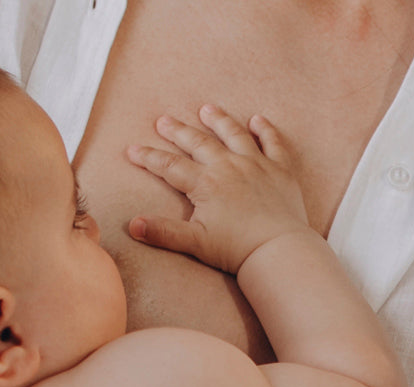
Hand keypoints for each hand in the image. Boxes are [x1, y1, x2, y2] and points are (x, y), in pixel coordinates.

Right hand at [125, 104, 309, 272]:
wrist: (277, 250)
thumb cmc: (236, 249)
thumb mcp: (195, 242)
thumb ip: (163, 232)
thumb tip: (133, 225)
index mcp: (205, 184)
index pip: (170, 165)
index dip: (149, 157)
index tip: (133, 150)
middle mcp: (228, 167)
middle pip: (198, 143)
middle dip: (178, 131)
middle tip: (163, 121)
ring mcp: (256, 165)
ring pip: (233, 134)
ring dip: (219, 120)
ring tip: (207, 109)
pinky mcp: (280, 170)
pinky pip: (272, 143)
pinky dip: (265, 130)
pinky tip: (258, 120)